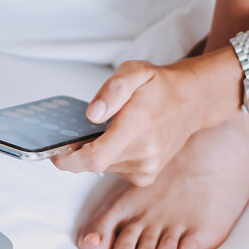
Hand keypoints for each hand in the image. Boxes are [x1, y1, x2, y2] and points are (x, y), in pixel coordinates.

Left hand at [52, 54, 234, 184]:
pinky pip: (115, 170)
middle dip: (81, 151)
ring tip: (111, 129)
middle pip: (95, 164)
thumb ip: (111, 91)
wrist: (192, 101)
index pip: (94, 158)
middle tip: (80, 132)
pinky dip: (110, 158)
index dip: (69, 159)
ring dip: (98, 152)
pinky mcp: (147, 176)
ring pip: (104, 168)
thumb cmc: (160, 86)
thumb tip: (92, 115)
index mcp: (138, 126)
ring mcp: (147, 168)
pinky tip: (122, 140)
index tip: (55, 152)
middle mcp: (145, 153)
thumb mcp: (134, 72)